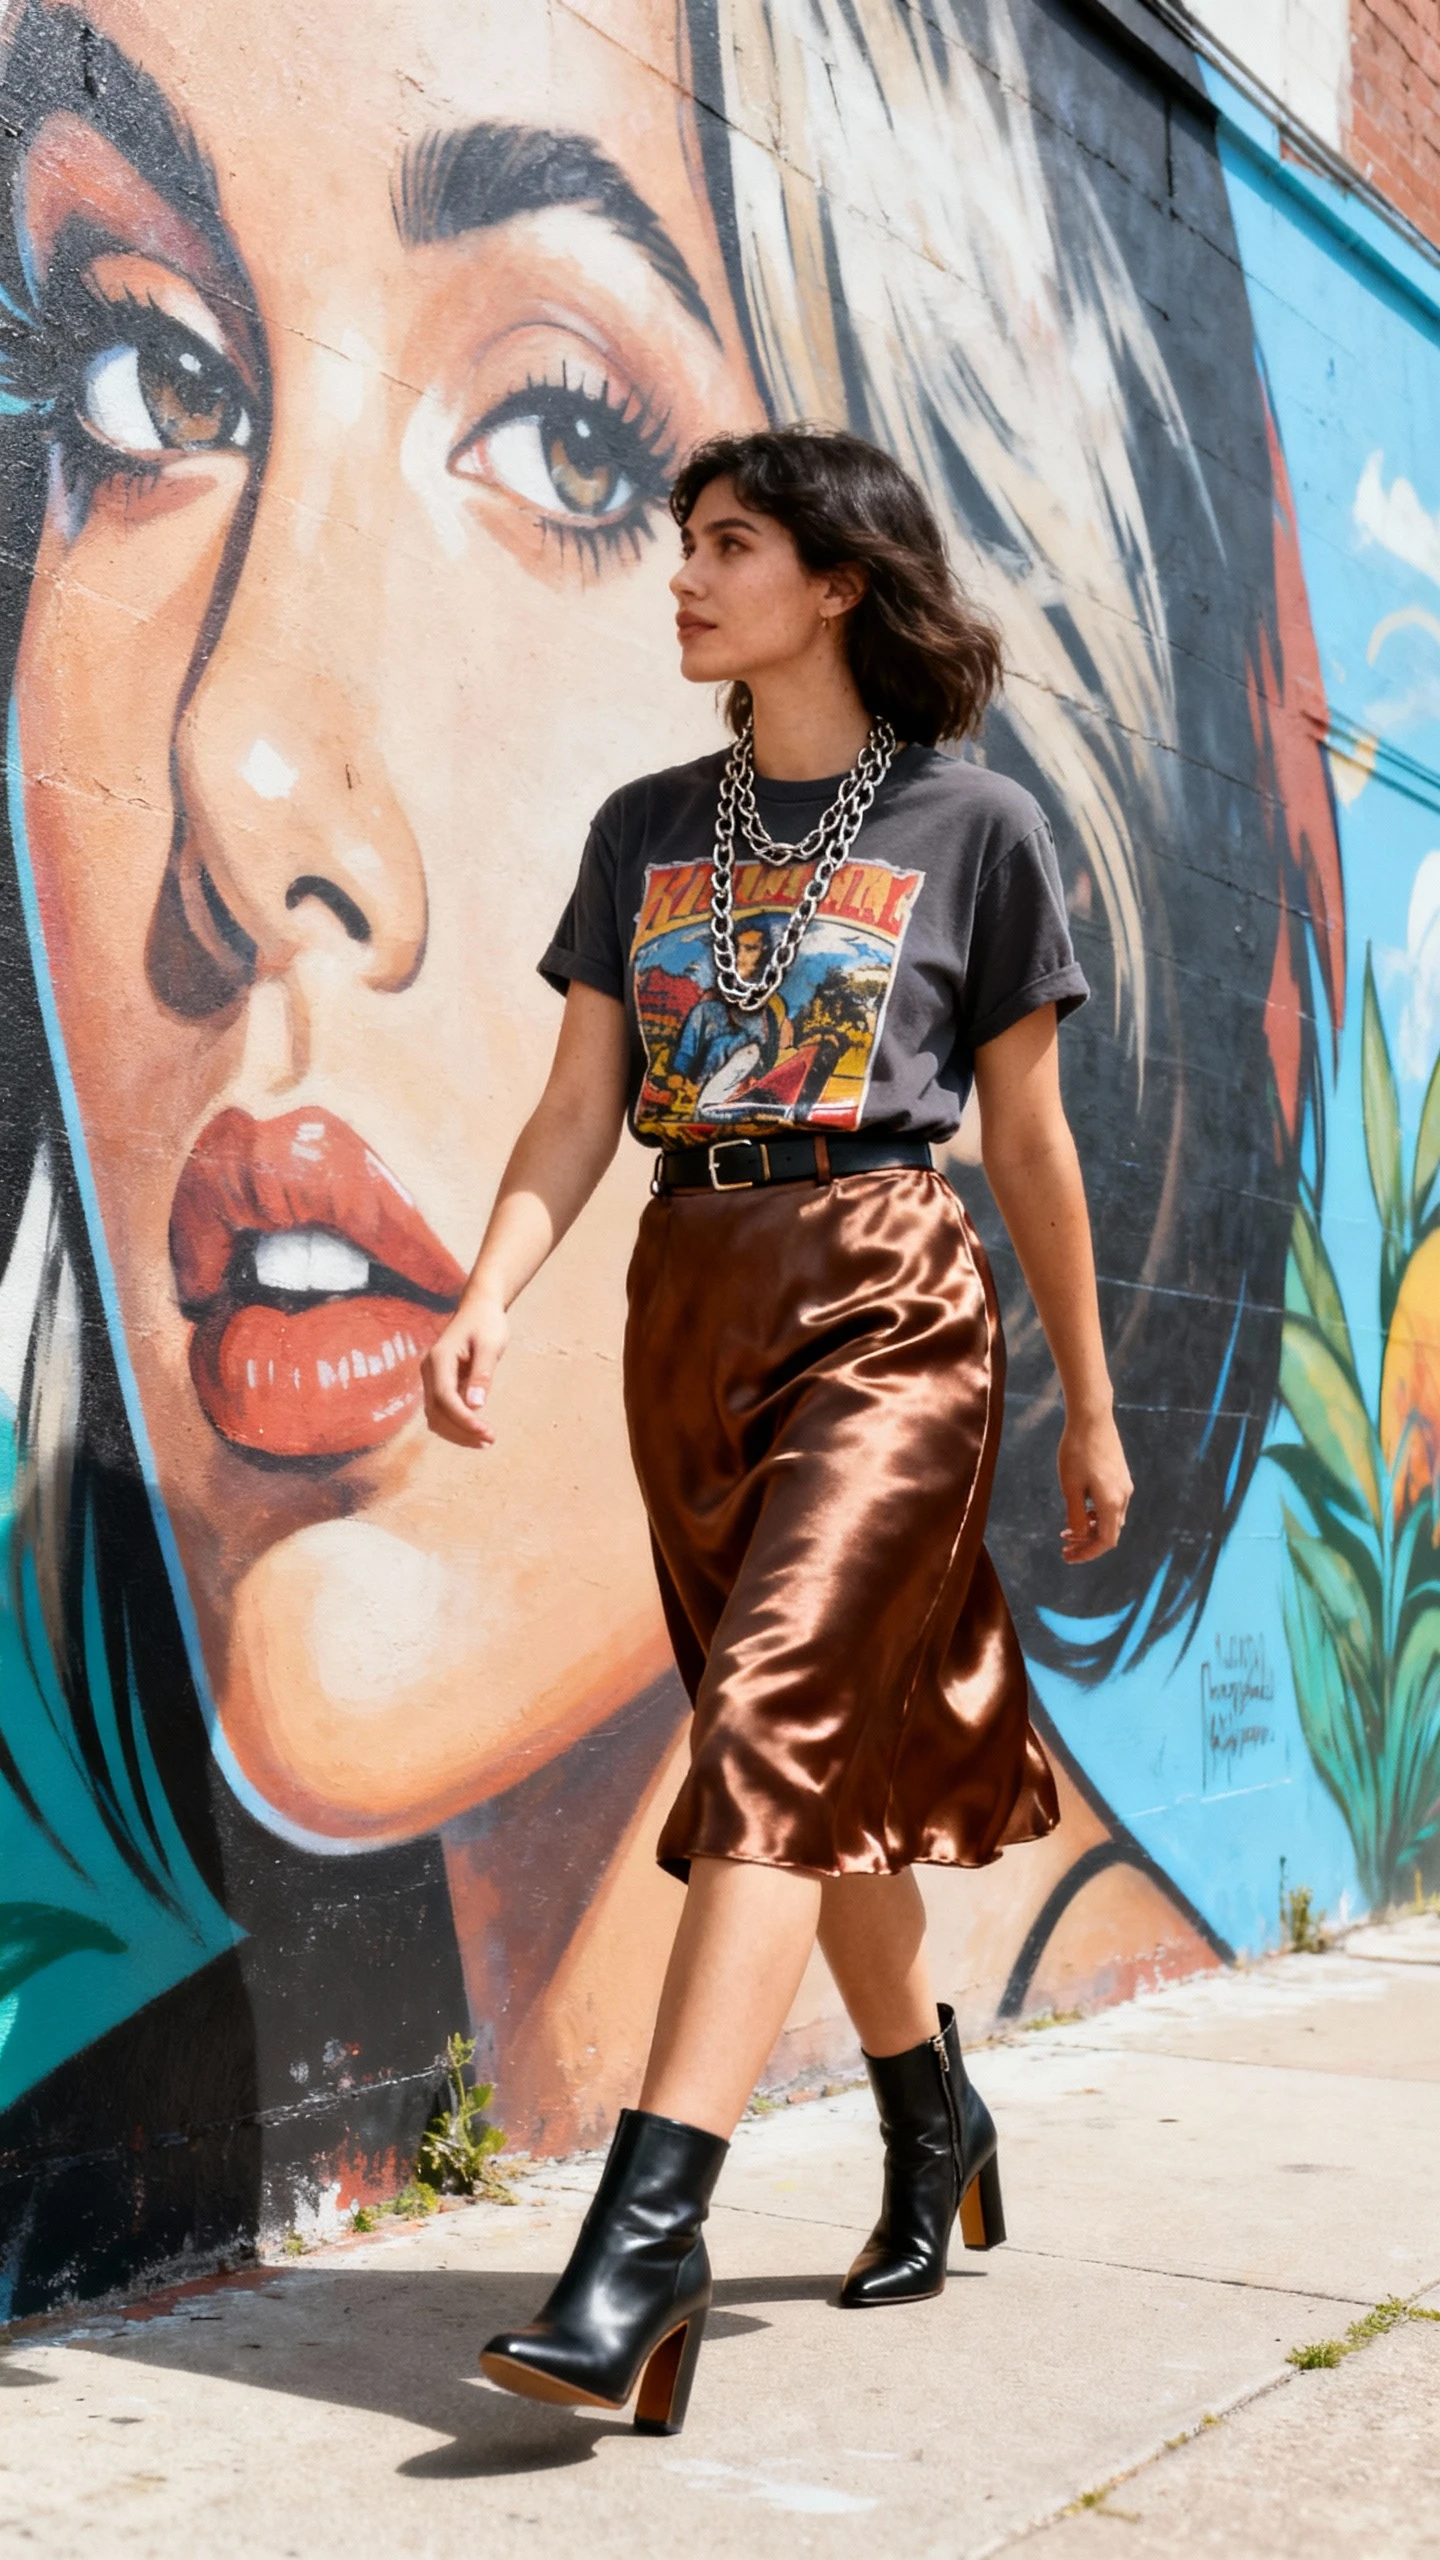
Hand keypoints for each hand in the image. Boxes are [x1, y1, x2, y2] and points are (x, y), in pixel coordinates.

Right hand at [422, 1293, 508, 1447]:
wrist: (478, 1308)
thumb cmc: (486, 1324)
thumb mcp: (490, 1346)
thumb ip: (482, 1375)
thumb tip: (475, 1405)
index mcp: (439, 1359)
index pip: (445, 1398)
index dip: (463, 1419)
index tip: (485, 1432)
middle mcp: (429, 1371)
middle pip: (437, 1412)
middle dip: (461, 1431)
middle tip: (490, 1440)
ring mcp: (432, 1379)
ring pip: (436, 1417)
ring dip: (458, 1433)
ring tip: (486, 1440)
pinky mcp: (439, 1384)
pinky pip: (442, 1411)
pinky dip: (456, 1425)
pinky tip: (477, 1431)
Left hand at [1058, 1408, 1131, 1561]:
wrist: (1092, 1417)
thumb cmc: (1076, 1451)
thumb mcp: (1070, 1487)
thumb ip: (1075, 1515)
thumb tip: (1080, 1537)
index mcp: (1111, 1502)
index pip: (1105, 1541)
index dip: (1087, 1553)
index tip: (1067, 1556)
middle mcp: (1123, 1497)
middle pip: (1109, 1532)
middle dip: (1087, 1543)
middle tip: (1064, 1545)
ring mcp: (1124, 1486)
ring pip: (1110, 1519)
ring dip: (1091, 1528)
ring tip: (1067, 1529)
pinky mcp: (1121, 1476)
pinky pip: (1111, 1505)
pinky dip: (1096, 1514)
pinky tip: (1080, 1509)